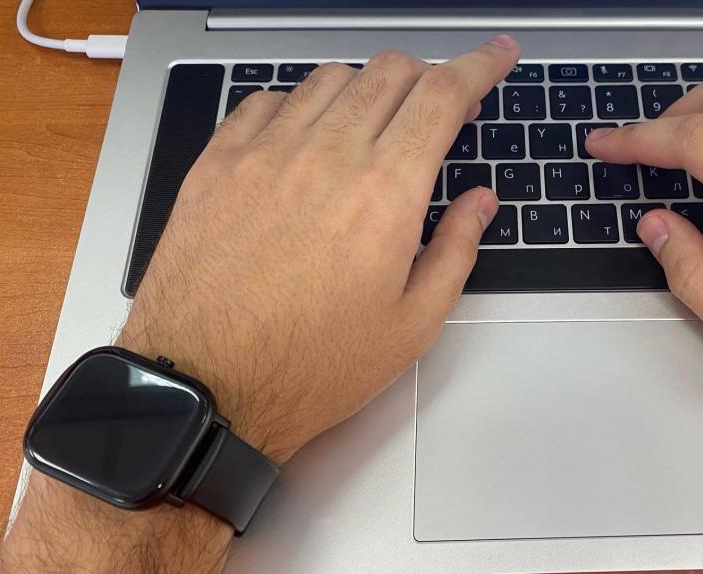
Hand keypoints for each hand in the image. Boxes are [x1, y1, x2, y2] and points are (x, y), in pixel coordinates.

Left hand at [118, 36, 519, 463]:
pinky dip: (299, 105)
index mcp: (385, 193)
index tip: (496, 56)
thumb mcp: (412, 325)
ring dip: (366, 89)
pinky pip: (266, 101)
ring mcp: (265, 153)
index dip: (479, 65)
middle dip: (427, 75)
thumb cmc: (308, 367)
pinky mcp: (218, 164)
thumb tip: (479, 202)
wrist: (205, 388)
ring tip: (372, 128)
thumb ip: (457, 249)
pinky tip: (305, 139)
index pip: (443, 95)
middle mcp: (326, 156)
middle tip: (438, 106)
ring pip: (329, 78)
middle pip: (390, 72)